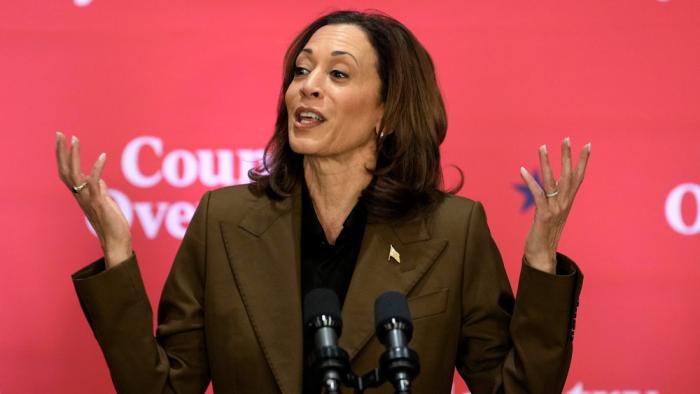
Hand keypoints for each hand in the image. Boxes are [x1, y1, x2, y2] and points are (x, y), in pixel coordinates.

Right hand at [55, 132, 131, 267]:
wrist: (116, 240)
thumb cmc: (111, 223)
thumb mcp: (105, 202)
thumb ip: (100, 190)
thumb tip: (99, 180)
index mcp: (81, 194)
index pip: (67, 172)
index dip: (63, 157)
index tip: (63, 139)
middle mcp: (80, 195)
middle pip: (64, 170)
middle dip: (61, 151)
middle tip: (60, 133)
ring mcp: (88, 199)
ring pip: (74, 174)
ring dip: (74, 156)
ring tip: (74, 139)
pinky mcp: (99, 202)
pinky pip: (95, 182)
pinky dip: (97, 168)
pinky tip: (102, 156)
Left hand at [519, 137, 590, 273]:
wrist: (542, 256)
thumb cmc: (545, 234)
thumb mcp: (553, 212)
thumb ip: (556, 197)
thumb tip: (555, 182)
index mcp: (568, 202)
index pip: (578, 178)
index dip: (583, 161)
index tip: (587, 145)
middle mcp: (564, 204)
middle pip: (569, 176)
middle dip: (568, 156)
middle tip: (567, 138)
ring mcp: (555, 209)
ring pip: (553, 181)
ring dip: (547, 163)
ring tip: (542, 147)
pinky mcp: (544, 215)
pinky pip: (537, 194)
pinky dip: (531, 181)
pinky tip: (523, 170)